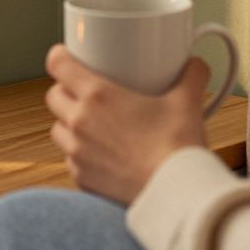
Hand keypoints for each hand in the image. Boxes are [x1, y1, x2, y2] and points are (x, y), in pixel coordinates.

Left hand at [44, 44, 210, 204]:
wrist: (174, 192)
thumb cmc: (176, 145)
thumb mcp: (187, 102)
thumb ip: (191, 76)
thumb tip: (196, 64)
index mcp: (97, 95)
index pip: (58, 64)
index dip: (60, 56)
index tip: (68, 56)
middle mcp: (80, 122)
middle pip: (53, 96)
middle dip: (65, 90)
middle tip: (86, 92)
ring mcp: (77, 153)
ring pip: (57, 129)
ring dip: (68, 124)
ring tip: (92, 124)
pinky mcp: (82, 179)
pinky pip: (70, 160)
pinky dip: (80, 155)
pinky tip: (101, 155)